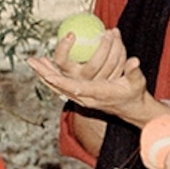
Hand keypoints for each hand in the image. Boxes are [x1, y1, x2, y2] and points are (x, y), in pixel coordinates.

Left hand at [27, 32, 155, 121]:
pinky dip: (51, 78)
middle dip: (45, 74)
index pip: (76, 88)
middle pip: (60, 87)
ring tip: (33, 62)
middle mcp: (86, 98)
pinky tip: (44, 67)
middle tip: (32, 62)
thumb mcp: (137, 82)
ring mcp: (81, 98)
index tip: (49, 75)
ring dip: (44, 74)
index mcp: (98, 94)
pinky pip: (61, 87)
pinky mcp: (79, 95)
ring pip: (58, 87)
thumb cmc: (133, 91)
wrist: (131, 107)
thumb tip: (134, 61)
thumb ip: (133, 71)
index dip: (62, 82)